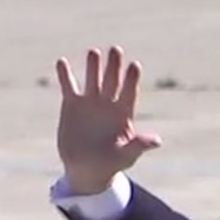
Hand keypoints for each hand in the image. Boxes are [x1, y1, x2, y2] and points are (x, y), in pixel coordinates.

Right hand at [54, 46, 161, 194]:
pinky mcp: (72, 105)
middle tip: (116, 50)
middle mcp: (108, 103)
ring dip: (93, 66)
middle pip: (112, 80)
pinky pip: (69, 86)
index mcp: (124, 113)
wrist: (87, 169)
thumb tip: (157, 141)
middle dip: (114, 66)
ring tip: (94, 52)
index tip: (135, 66)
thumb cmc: (111, 164)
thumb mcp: (126, 157)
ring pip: (92, 79)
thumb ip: (138, 146)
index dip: (132, 80)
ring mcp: (90, 102)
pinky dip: (65, 75)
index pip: (129, 92)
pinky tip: (62, 62)